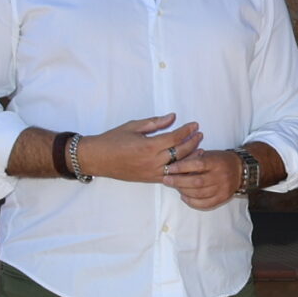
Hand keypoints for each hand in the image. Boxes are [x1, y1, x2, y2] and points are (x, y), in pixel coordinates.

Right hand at [80, 115, 200, 184]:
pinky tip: (189, 163)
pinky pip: (172, 176)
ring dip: (191, 157)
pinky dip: (182, 170)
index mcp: (148, 146)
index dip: (187, 130)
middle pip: (181, 152)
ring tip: (200, 148)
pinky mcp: (151, 179)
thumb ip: (155, 123)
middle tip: (200, 134)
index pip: (175, 137)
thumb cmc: (113, 140)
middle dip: (192, 142)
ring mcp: (153, 172)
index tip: (194, 125)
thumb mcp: (133, 126)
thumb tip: (172, 117)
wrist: (97, 159)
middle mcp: (153, 161)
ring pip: (179, 166)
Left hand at [162, 147, 244, 209]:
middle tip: (166, 180)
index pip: (197, 165)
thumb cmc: (219, 160)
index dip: (181, 167)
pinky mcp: (223, 198)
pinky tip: (184, 197)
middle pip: (196, 182)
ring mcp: (222, 189)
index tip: (169, 168)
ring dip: (183, 191)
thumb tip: (174, 166)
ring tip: (175, 187)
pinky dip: (192, 202)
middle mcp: (220, 176)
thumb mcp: (208, 154)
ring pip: (199, 194)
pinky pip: (205, 204)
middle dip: (178, 181)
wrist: (240, 169)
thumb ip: (193, 159)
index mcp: (216, 162)